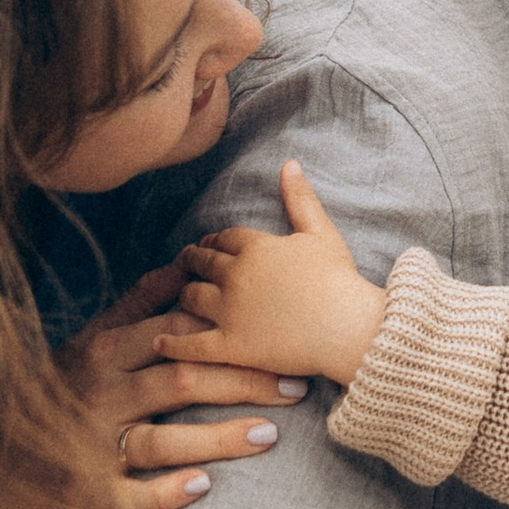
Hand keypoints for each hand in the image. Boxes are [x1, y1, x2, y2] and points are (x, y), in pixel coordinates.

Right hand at [0, 262, 294, 508]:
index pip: (176, 336)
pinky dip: (164, 492)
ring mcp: (91, 446)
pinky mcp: (87, 494)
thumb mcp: (90, 340)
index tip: (281, 332)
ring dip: (216, 438)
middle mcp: (99, 395)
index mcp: (104, 352)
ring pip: (159, 439)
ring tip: (268, 435)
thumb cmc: (60, 392)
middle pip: (179, 382)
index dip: (230, 332)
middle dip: (242, 382)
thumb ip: (138, 305)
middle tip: (295, 386)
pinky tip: (203, 487)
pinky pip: (130, 496)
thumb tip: (182, 262)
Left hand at [176, 169, 390, 389]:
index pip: (223, 238)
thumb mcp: (322, 233)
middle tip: (187, 262)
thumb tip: (289, 162)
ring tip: (180, 294)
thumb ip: (300, 198)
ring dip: (183, 293)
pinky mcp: (230, 346)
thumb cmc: (340, 280)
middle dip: (192, 260)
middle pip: (202, 263)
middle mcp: (236, 276)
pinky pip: (190, 344)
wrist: (349, 328)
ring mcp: (230, 312)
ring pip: (191, 297)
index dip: (215, 240)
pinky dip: (171, 342)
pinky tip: (159, 341)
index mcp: (255, 247)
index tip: (210, 243)